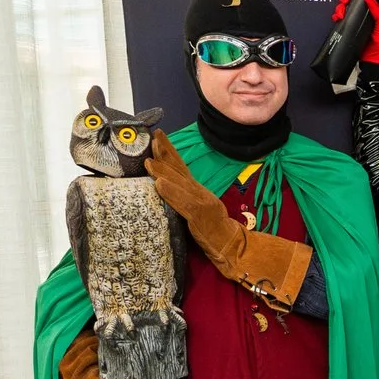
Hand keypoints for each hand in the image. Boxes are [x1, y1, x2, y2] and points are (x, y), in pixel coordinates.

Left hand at [144, 136, 244, 263]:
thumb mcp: (195, 206)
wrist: (229, 242)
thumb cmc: (210, 226)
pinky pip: (182, 202)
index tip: (157, 136)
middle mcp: (197, 190)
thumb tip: (164, 183)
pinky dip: (171, 192)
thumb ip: (182, 195)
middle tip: (153, 138)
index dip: (169, 150)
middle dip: (165, 152)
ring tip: (150, 162)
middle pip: (179, 169)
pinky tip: (160, 184)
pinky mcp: (198, 215)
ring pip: (178, 183)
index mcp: (195, 188)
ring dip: (163, 171)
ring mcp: (199, 201)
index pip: (180, 166)